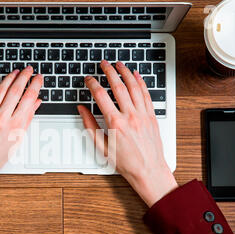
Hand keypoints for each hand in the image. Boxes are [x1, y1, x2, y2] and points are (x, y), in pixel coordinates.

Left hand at [0, 66, 42, 186]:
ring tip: (15, 72)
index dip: (35, 85)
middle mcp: (1, 119)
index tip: (38, 78)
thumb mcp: (17, 141)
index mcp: (14, 126)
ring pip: (0, 91)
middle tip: (28, 70)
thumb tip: (35, 105)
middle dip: (24, 77)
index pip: (28, 99)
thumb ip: (26, 120)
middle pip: (15, 91)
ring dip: (9, 78)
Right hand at [78, 60, 177, 206]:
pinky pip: (147, 94)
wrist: (148, 170)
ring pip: (134, 87)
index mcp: (115, 123)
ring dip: (126, 73)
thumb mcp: (101, 146)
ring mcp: (143, 115)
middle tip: (104, 64)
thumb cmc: (126, 162)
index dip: (92, 84)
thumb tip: (82, 110)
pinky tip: (137, 76)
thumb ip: (90, 126)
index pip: (100, 95)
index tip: (89, 79)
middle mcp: (130, 116)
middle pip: (118, 86)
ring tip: (119, 64)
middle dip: (109, 71)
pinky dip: (141, 83)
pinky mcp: (152, 116)